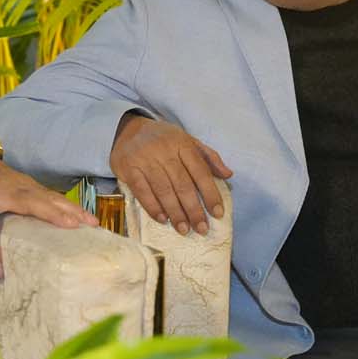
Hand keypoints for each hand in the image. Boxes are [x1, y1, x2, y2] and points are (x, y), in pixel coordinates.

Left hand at [0, 151, 96, 279]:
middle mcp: (1, 189)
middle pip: (30, 202)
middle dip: (52, 214)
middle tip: (74, 227)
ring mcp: (18, 183)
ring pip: (47, 196)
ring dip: (70, 208)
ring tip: (91, 223)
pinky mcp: (27, 183)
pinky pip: (51, 195)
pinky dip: (70, 205)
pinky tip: (85, 216)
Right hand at [109, 113, 232, 234]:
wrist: (129, 128)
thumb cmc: (164, 139)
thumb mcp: (188, 141)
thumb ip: (209, 157)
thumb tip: (228, 174)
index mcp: (183, 144)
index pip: (200, 172)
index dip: (210, 194)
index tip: (218, 213)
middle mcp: (165, 151)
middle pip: (183, 184)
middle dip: (194, 209)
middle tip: (201, 229)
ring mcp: (145, 159)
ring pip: (163, 190)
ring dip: (175, 212)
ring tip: (184, 229)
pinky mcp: (128, 168)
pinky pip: (142, 191)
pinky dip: (153, 207)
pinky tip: (163, 219)